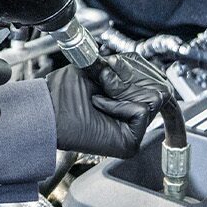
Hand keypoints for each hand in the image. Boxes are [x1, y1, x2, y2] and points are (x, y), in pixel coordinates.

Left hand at [47, 54, 171, 157]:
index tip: (115, 66)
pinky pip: (141, 111)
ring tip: (102, 94)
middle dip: (132, 78)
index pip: (155, 81)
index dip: (138, 69)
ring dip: (125, 90)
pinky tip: (99, 105)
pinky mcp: (130, 143)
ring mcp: (133, 131)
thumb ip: (122, 66)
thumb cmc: (63, 92)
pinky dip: (118, 104)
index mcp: (127, 101)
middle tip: (106, 83)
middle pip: (160, 88)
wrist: (46, 110)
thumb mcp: (97, 69)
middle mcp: (133, 118)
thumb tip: (139, 64)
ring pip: (155, 98)